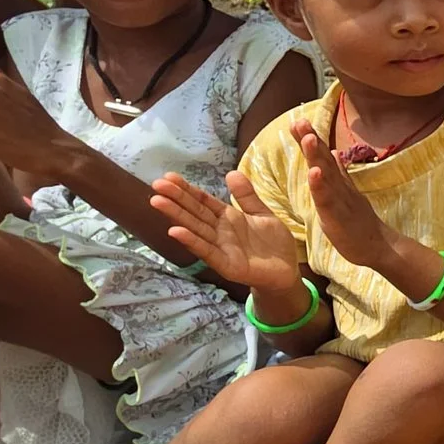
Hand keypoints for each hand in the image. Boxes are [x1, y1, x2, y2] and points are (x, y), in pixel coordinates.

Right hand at [152, 170, 305, 292]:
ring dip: (176, 216)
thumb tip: (232, 173)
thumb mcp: (262, 213)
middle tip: (155, 184)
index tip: (168, 176)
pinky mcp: (226, 264)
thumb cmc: (273, 243)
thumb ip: (247, 196)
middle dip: (176, 198)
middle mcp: (219, 231)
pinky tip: (175, 231)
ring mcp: (220, 248)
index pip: (202, 200)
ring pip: (195, 229)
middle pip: (194, 212)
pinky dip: (192, 241)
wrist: (287, 271)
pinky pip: (207, 251)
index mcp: (227, 217)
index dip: (187, 189)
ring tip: (157, 202)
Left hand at [292, 118, 396, 268]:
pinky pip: (327, 200)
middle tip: (300, 120)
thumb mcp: (348, 194)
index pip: (323, 158)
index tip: (299, 121)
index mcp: (339, 184)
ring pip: (326, 176)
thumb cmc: (360, 224)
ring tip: (307, 137)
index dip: (311, 140)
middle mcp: (340, 187)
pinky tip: (314, 172)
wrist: (380, 247)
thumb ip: (340, 174)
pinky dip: (320, 186)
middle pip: (323, 161)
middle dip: (311, 140)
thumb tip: (333, 152)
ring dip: (316, 156)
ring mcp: (340, 201)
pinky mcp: (337, 217)